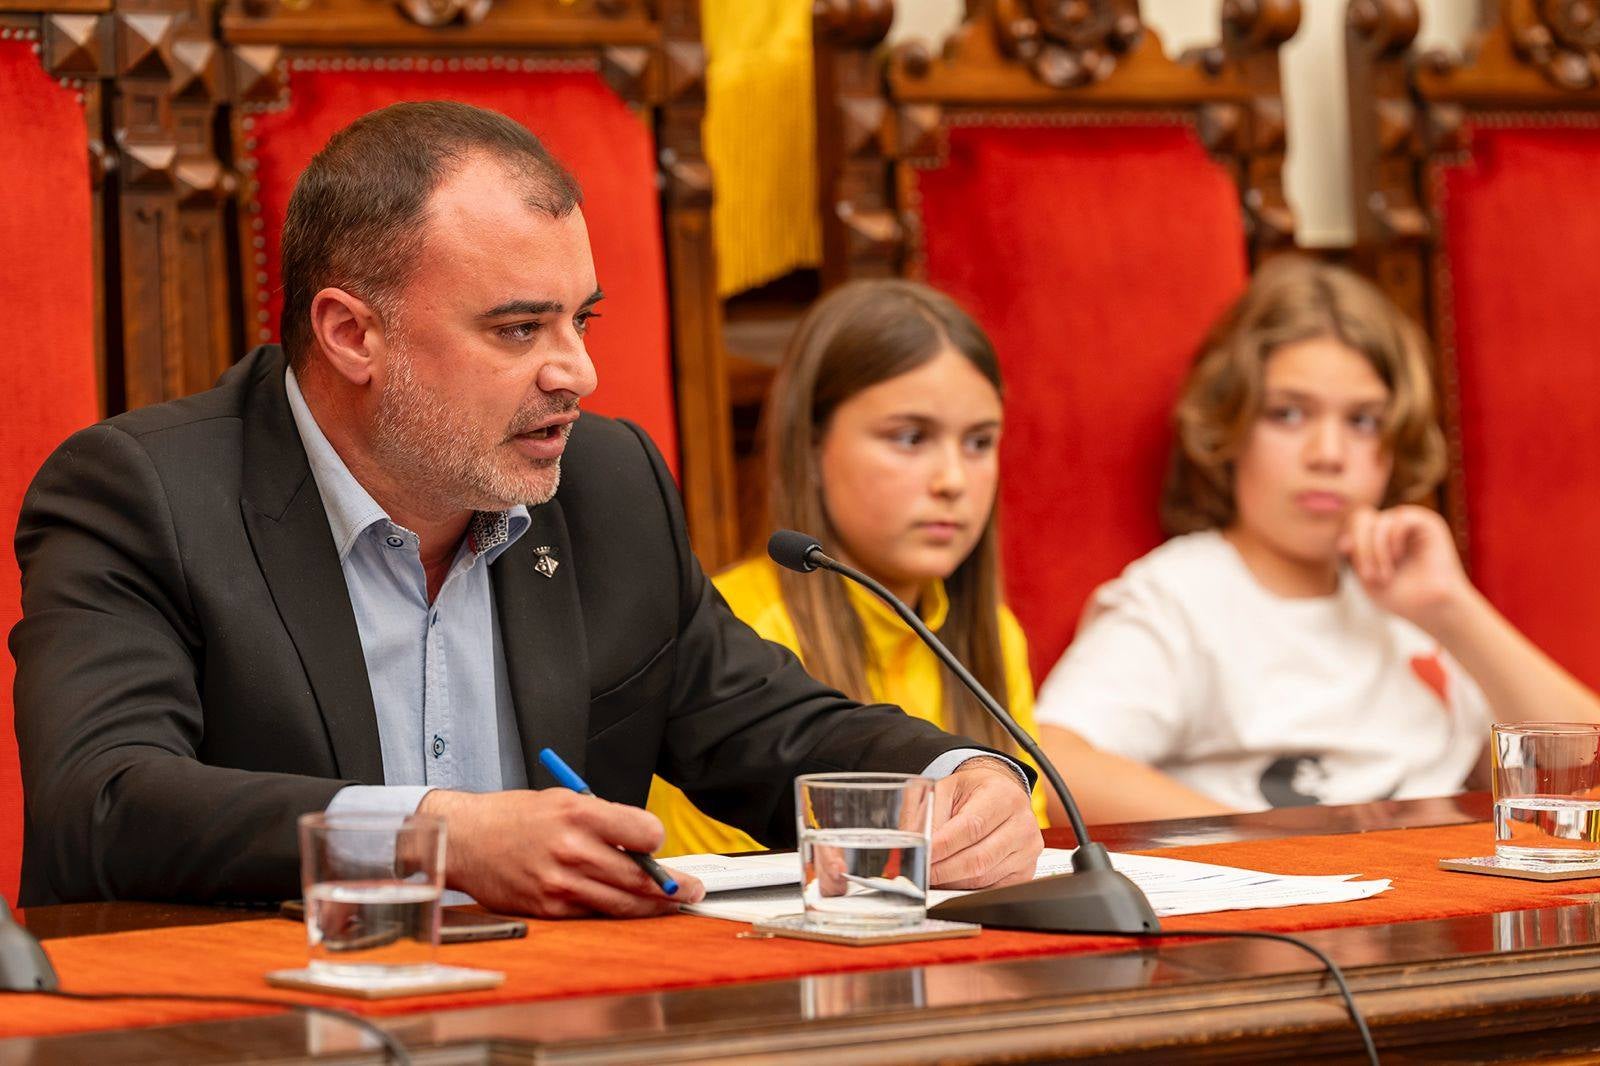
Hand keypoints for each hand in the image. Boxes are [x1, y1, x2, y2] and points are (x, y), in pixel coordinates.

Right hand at [419, 788, 704, 917]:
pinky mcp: (549, 908)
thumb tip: (642, 843)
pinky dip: (615, 913)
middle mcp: (571, 847)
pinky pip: (594, 915)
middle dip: (673, 885)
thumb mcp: (562, 799)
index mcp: (578, 812)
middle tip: (692, 889)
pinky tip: (628, 910)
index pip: (643, 832)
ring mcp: (560, 882)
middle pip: (639, 875)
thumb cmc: (512, 817)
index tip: (658, 844)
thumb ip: (603, 820)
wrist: (464, 840)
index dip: (657, 840)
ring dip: (654, 906)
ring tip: (673, 904)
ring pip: (622, 902)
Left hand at [929, 757, 1042, 888]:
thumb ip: (927, 813)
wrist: (1000, 794)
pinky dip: (966, 888)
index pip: (971, 827)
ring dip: (952, 881)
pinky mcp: (1025, 871)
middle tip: (920, 872)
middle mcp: (1022, 824)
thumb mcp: (946, 789)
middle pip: (978, 858)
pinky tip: (952, 879)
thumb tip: (911, 843)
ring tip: (932, 875)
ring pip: (983, 877)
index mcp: (1003, 796)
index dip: (944, 846)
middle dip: (943, 870)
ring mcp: (1027, 850)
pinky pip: (991, 888)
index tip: (922, 856)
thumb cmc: (972, 792)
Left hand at [1338, 505, 1473, 631]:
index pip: (1352, 527)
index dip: (1349, 544)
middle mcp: (1391, 527)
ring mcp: (1409, 524)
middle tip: (1369, 576)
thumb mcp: (1366, 576)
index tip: (1359, 571)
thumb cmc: (1400, 596)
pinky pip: (1400, 517)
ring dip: (1376, 550)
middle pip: (1361, 519)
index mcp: (1375, 537)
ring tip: (1385, 575)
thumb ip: (1354, 556)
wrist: (1431, 607)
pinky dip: (1393, 538)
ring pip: (1378, 521)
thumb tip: (1344, 541)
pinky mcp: (1427, 523)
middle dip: (1361, 549)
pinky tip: (1398, 556)